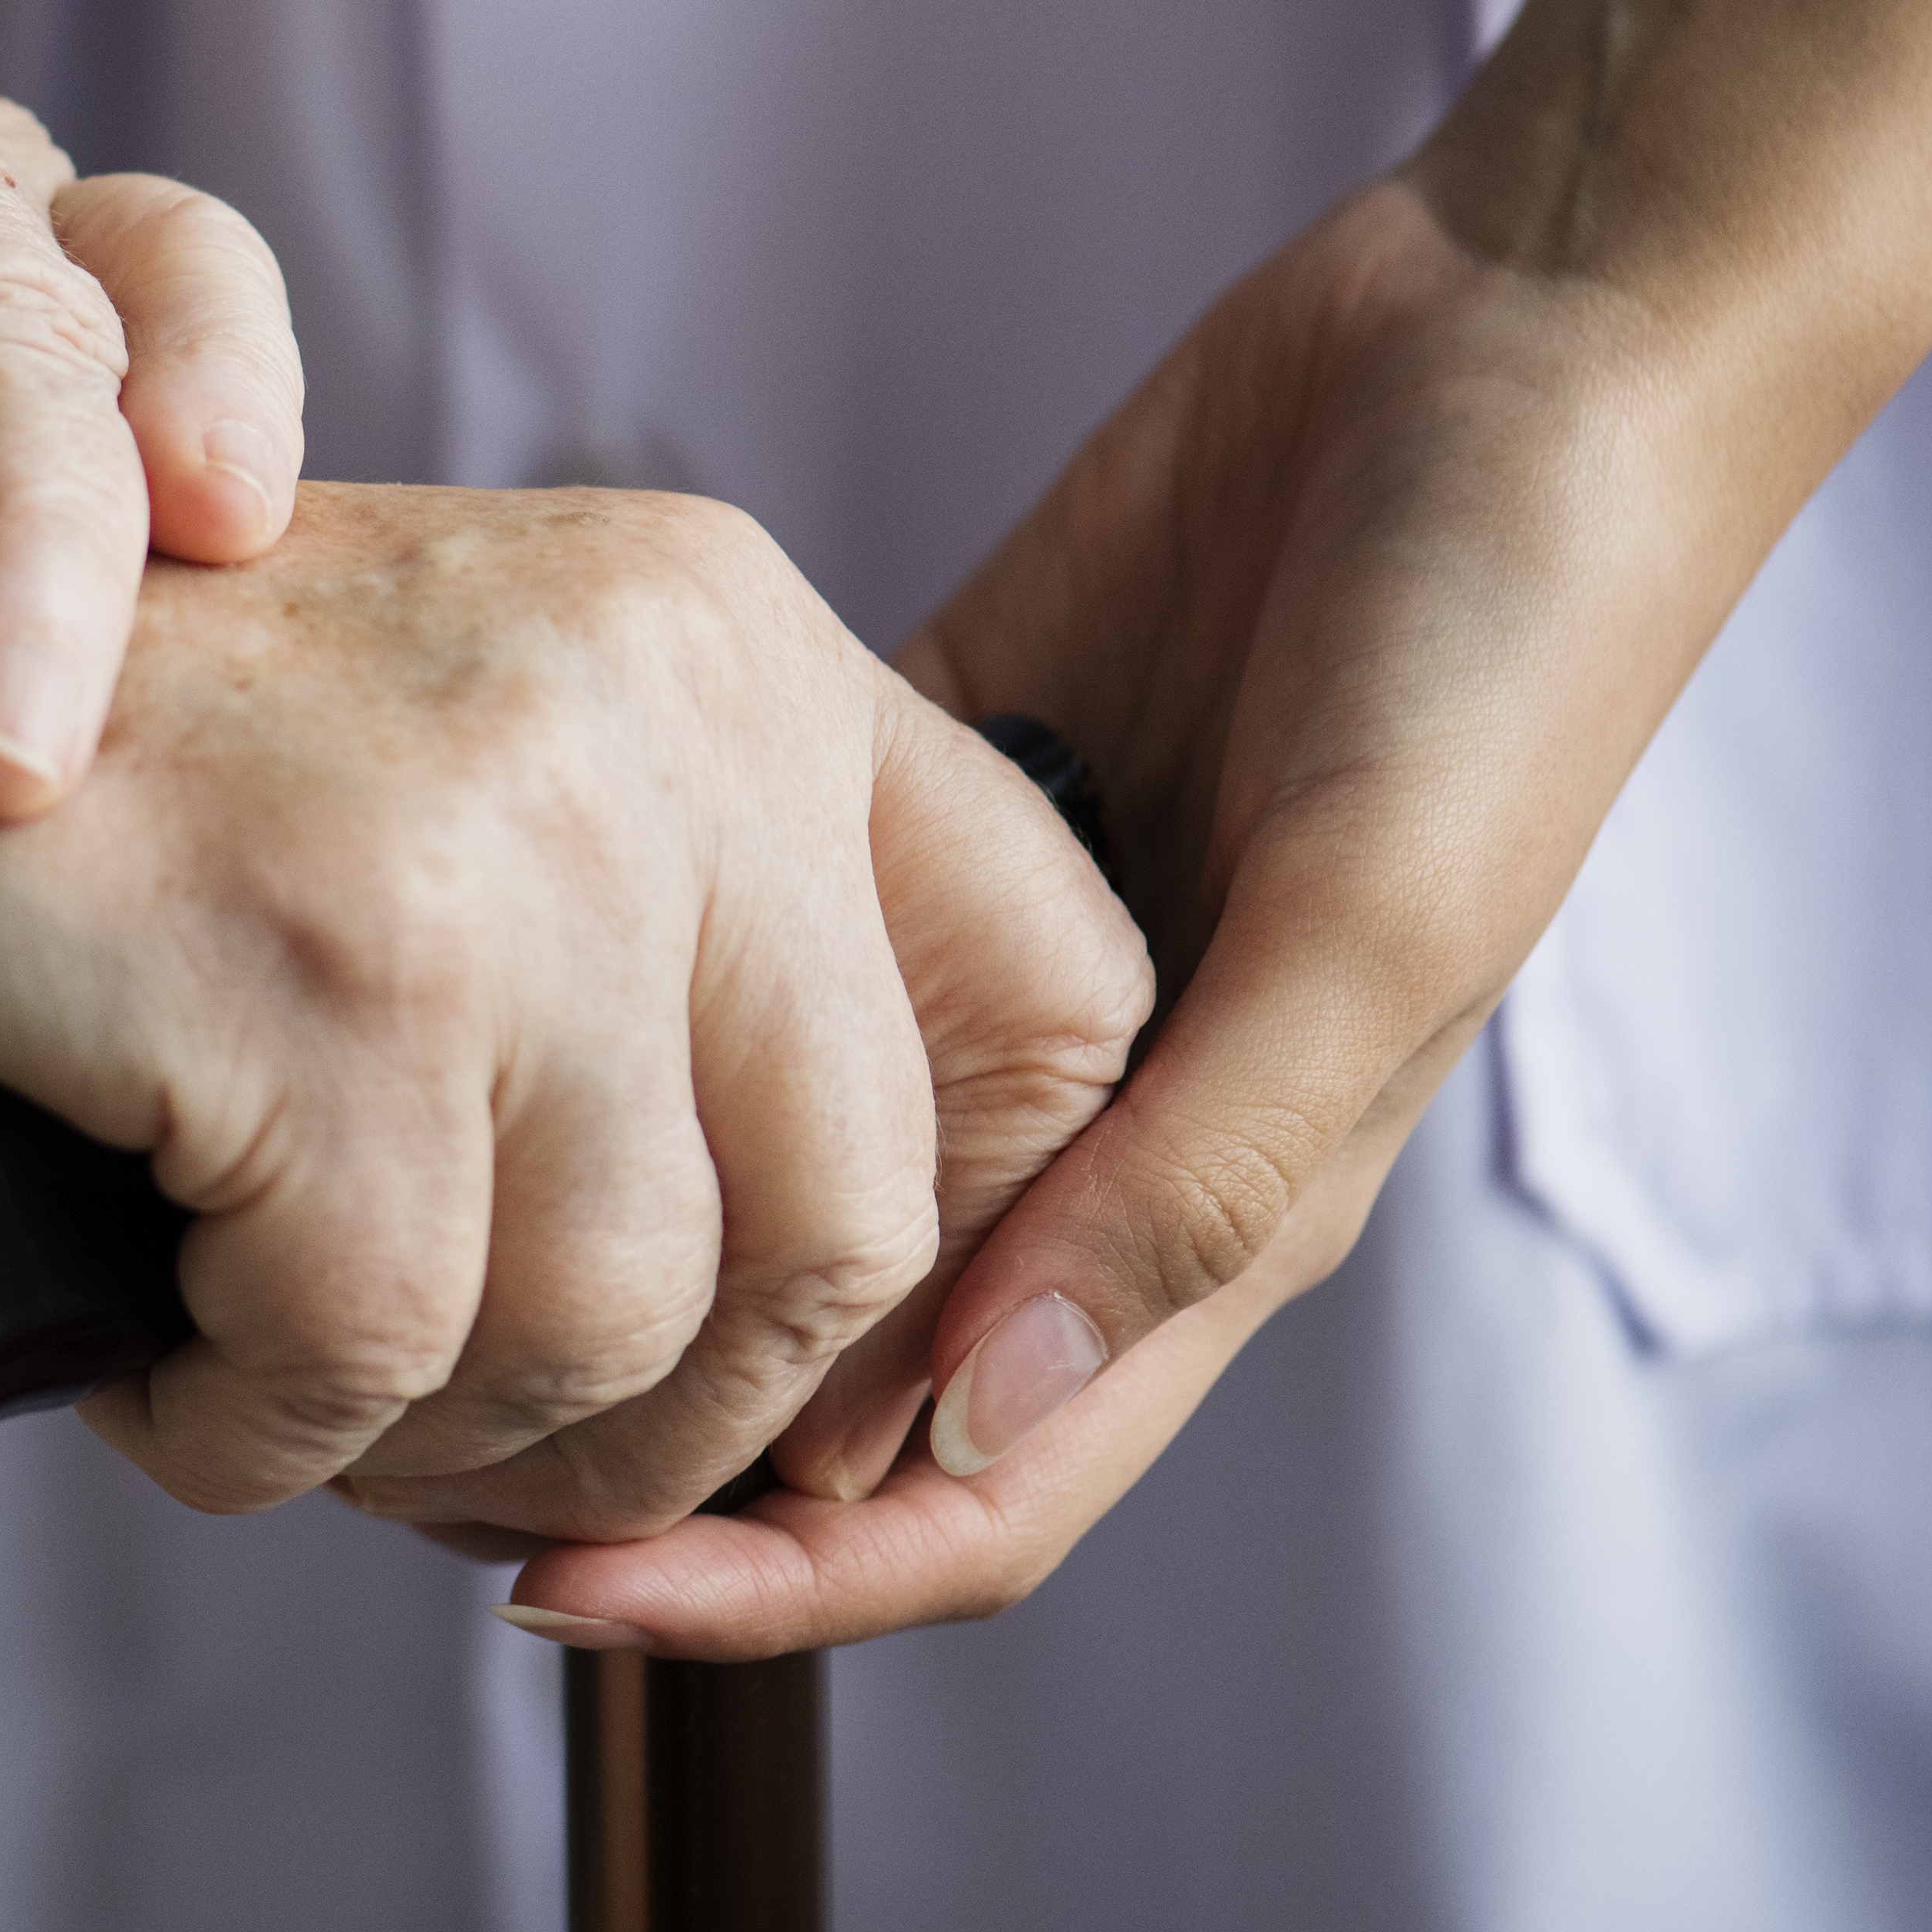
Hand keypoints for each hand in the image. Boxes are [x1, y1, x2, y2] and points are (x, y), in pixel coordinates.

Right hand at [0, 481, 1151, 1524]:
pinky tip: (171, 1376)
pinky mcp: (314, 973)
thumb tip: (892, 1309)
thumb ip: (697, 935)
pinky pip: (369, 1356)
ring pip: (613, 1323)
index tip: (777, 1353)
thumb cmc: (109, 774)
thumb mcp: (471, 760)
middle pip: (848, 1225)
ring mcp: (498, 827)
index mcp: (725, 625)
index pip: (1052, 996)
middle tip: (471, 1436)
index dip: (952, 1243)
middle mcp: (658, 692)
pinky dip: (261, 1437)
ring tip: (285, 1384)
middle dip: (666, 1414)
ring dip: (439, 1438)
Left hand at [482, 179, 1790, 1655]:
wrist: (1524, 334)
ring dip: (630, 1239)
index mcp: (1219, 1199)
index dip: (774, 1579)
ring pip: (785, 1180)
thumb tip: (976, 1413)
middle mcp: (1098, 1119)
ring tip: (413, 1245)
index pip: (973, 1481)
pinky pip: (766, 939)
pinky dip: (648, 995)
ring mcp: (1007, 963)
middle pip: (843, 1374)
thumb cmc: (1507, 634)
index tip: (545, 1596)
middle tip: (407, 1442)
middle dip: (649, 1448)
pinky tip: (502, 994)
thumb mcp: (1377, 915)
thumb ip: (1200, 1170)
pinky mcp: (944, 792)